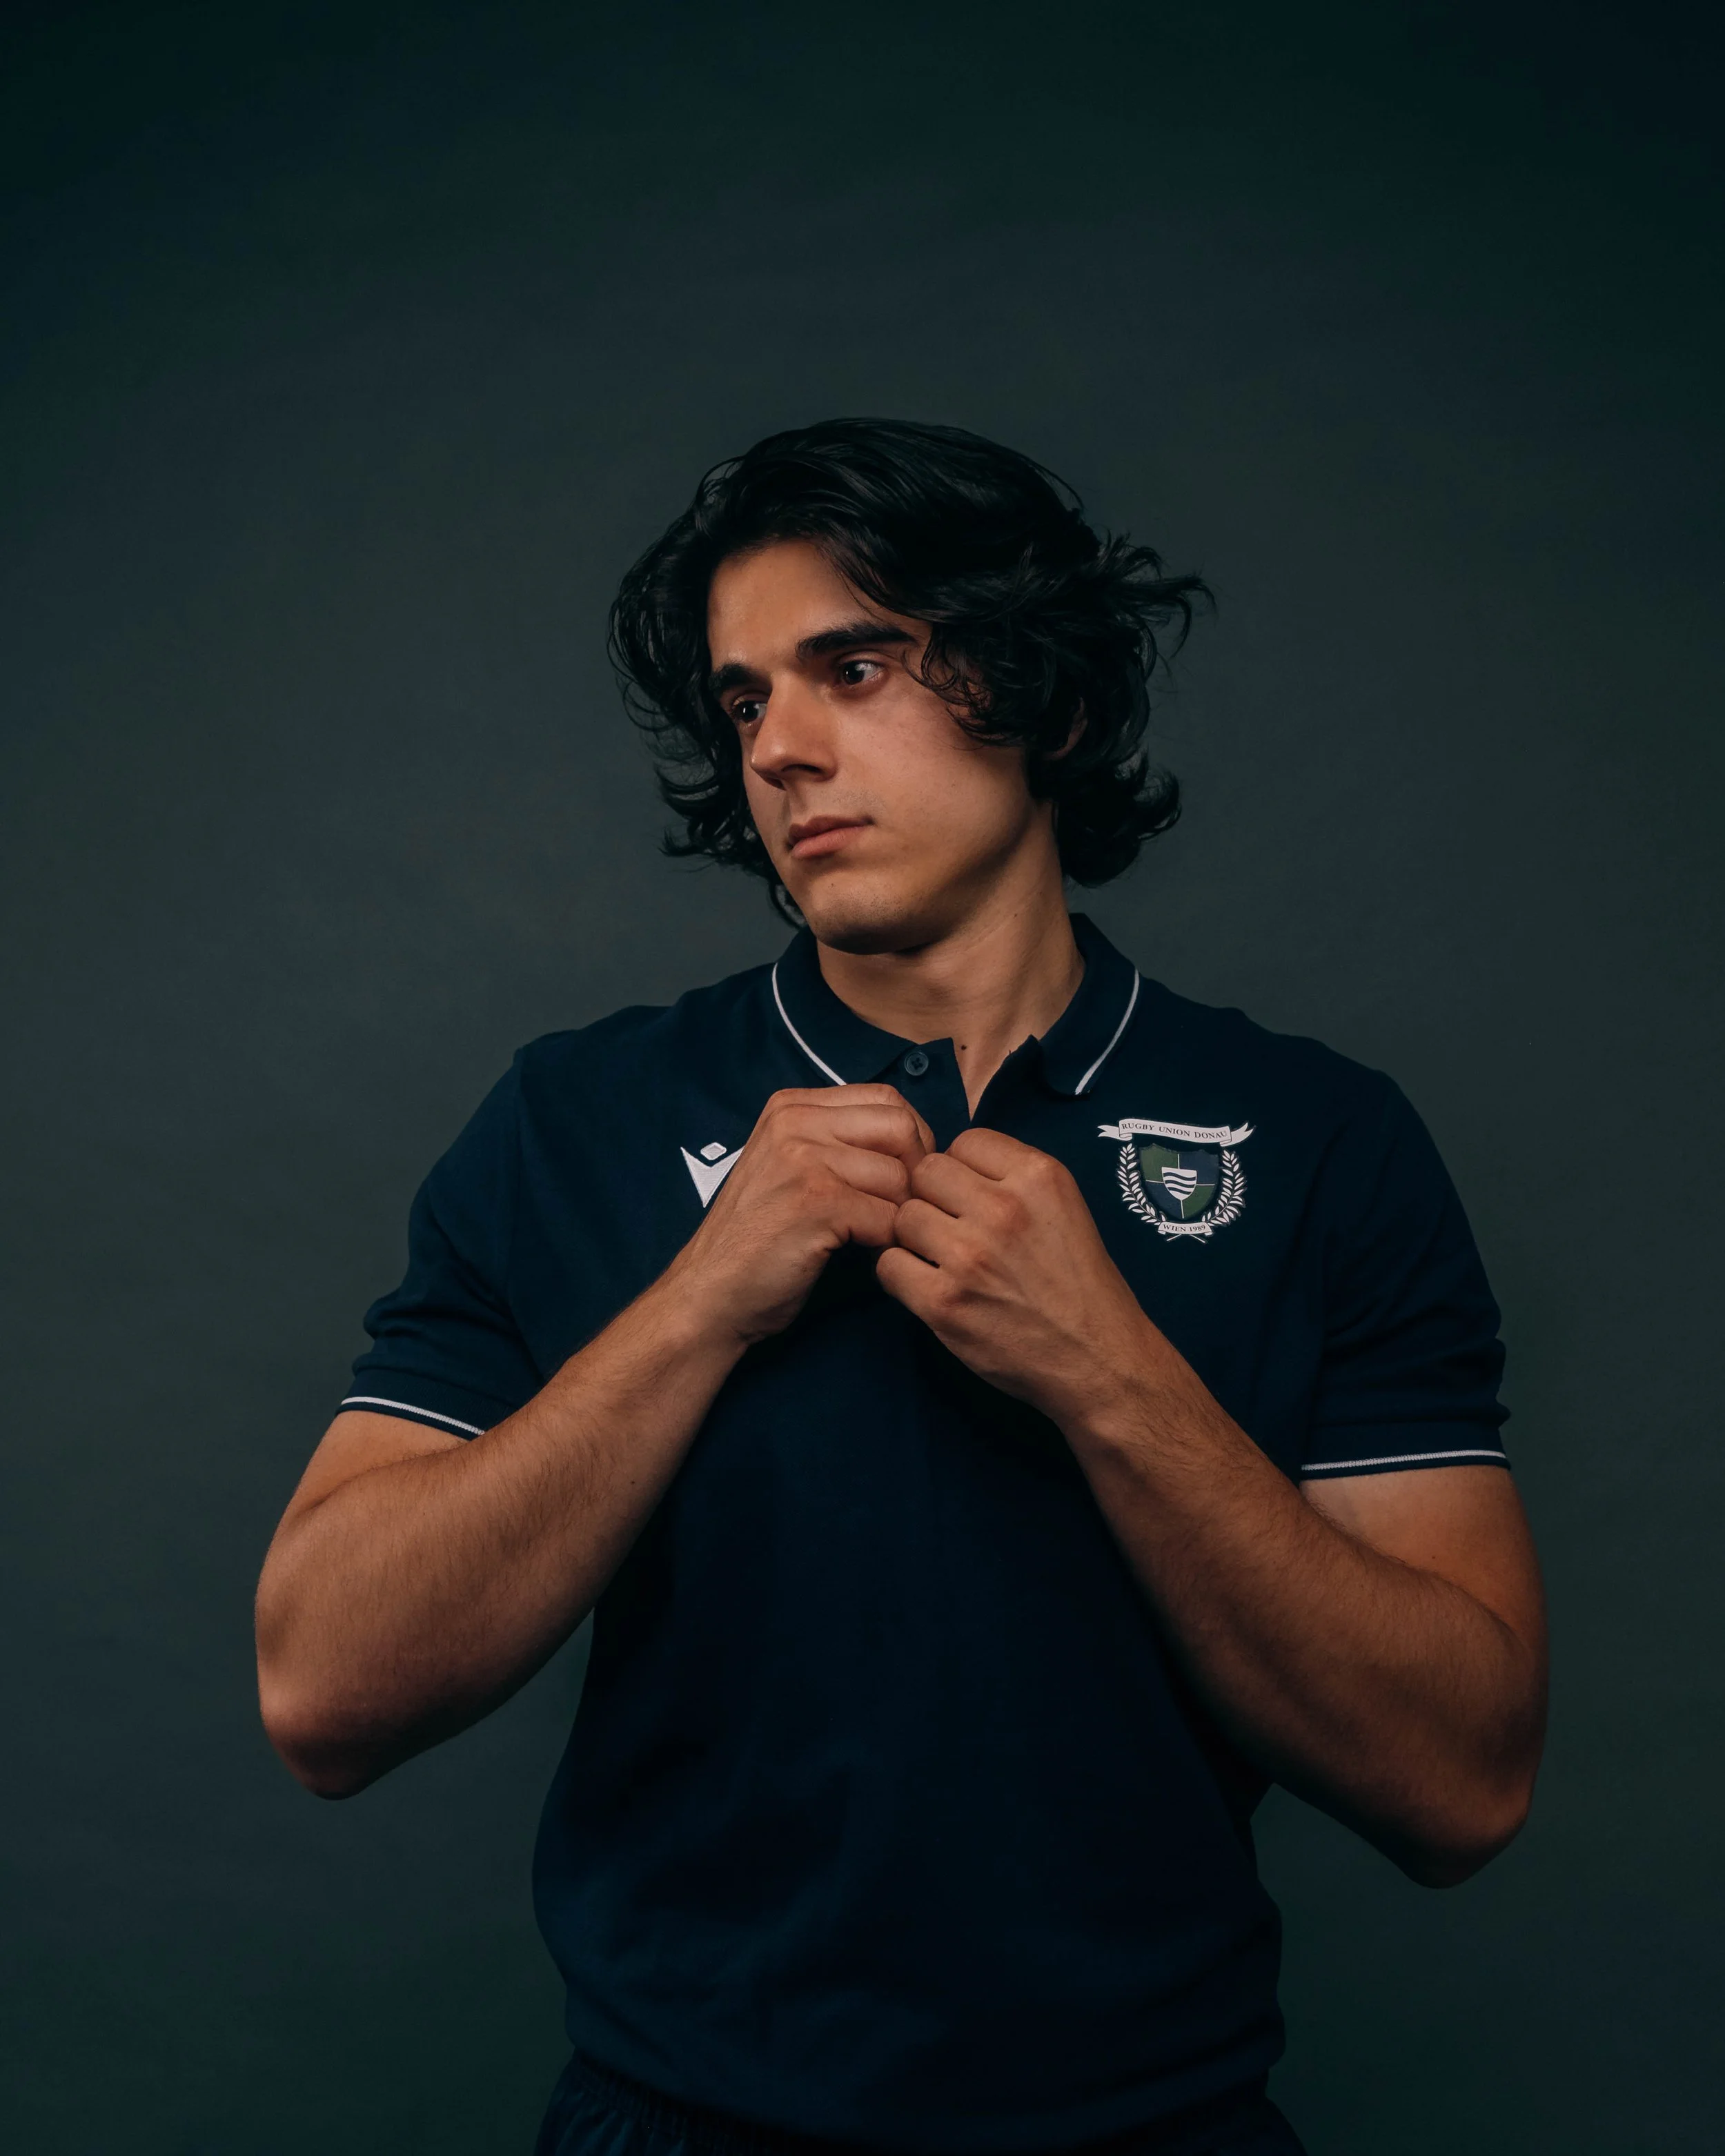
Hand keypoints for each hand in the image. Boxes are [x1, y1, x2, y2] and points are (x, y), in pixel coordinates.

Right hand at [668, 1085, 932, 1346]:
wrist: (709, 1293)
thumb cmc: (757, 1238)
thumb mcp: (787, 1165)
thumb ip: (835, 1141)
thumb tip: (914, 1144)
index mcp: (791, 1106)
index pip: (886, 1098)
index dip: (911, 1138)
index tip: (903, 1176)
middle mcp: (795, 1121)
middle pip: (901, 1127)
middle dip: (916, 1171)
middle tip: (902, 1208)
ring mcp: (804, 1159)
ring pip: (899, 1176)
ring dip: (901, 1214)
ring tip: (878, 1236)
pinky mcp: (817, 1203)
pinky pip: (889, 1217)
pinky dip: (887, 1242)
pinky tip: (866, 1253)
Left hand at [877, 1127, 1157, 1425]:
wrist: (1097, 1360)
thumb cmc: (1079, 1286)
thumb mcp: (1064, 1207)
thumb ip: (1010, 1179)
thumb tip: (948, 1165)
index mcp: (1039, 1177)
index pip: (965, 1141)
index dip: (962, 1171)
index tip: (973, 1199)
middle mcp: (1004, 1208)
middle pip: (926, 1172)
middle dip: (932, 1197)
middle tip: (950, 1228)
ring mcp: (971, 1256)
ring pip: (902, 1216)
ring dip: (913, 1238)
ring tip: (940, 1260)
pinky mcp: (944, 1302)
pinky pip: (889, 1265)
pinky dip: (901, 1276)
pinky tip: (928, 1287)